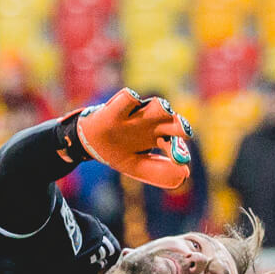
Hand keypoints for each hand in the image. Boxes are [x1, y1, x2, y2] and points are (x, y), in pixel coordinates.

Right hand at [71, 89, 193, 189]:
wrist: (89, 141)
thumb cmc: (118, 152)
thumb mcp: (136, 166)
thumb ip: (158, 172)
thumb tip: (184, 175)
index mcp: (159, 138)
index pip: (176, 144)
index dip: (180, 152)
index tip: (181, 163)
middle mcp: (152, 123)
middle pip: (173, 121)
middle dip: (180, 125)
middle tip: (184, 132)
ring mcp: (136, 113)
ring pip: (156, 107)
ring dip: (161, 109)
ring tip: (164, 110)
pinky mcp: (117, 108)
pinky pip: (128, 99)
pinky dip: (131, 99)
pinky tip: (133, 101)